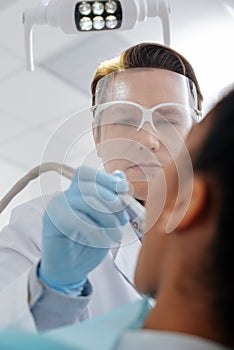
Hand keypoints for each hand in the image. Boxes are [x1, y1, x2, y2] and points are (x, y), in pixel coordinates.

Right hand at [39, 166, 129, 293]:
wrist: (70, 270)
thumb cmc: (89, 245)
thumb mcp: (107, 222)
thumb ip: (113, 201)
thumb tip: (120, 176)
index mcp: (76, 192)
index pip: (88, 174)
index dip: (106, 178)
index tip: (124, 189)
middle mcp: (64, 196)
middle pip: (90, 187)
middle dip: (112, 202)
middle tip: (123, 220)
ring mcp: (56, 207)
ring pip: (86, 201)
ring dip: (107, 219)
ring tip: (117, 236)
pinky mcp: (51, 222)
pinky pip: (77, 220)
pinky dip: (95, 231)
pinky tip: (103, 242)